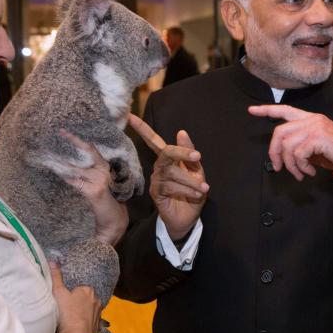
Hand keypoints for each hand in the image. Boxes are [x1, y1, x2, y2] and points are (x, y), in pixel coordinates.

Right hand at [48, 261, 100, 332]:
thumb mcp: (58, 292)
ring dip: (81, 315)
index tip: (62, 302)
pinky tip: (74, 329)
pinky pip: (89, 323)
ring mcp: (98, 315)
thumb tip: (53, 260)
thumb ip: (55, 276)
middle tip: (64, 312)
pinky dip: (83, 325)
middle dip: (76, 304)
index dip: (70, 294)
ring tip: (68, 322)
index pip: (79, 288)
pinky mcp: (97, 327)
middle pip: (84, 299)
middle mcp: (97, 301)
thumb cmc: (66, 313)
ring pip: (88, 311)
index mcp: (88, 290)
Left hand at [57, 129, 127, 244]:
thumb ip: (88, 176)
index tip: (65, 133)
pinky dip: (65, 177)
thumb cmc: (106, 205)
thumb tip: (68, 168)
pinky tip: (55, 172)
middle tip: (61, 132)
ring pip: (77, 167)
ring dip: (62, 162)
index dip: (79, 141)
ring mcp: (100, 180)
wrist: (114, 222)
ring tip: (49, 156)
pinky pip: (75, 181)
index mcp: (106, 168)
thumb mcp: (98, 187)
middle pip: (87, 151)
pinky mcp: (95, 190)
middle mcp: (104, 171)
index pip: (92, 149)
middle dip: (74, 140)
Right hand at [128, 113, 207, 241]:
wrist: (190, 216)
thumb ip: (189, 152)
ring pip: (171, 172)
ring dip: (190, 180)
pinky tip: (196, 194)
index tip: (130, 115)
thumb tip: (181, 132)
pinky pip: (169, 187)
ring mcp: (156, 179)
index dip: (142, 128)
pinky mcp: (156, 193)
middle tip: (197, 156)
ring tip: (203, 188)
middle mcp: (159, 167)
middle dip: (182, 152)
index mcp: (168, 159)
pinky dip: (186, 189)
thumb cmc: (193, 191)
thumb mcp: (196, 170)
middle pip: (166, 153)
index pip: (153, 140)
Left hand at [247, 104, 332, 180]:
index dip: (267, 110)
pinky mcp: (319, 137)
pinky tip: (310, 171)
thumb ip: (302, 148)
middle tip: (279, 168)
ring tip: (301, 173)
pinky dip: (301, 167)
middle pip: (279, 132)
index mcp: (311, 120)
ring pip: (287, 145)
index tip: (252, 110)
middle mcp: (312, 120)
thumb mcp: (318, 149)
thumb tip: (287, 159)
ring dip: (291, 165)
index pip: (285, 110)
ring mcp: (315, 127)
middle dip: (274, 153)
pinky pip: (298, 154)